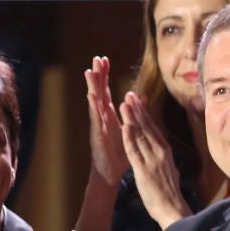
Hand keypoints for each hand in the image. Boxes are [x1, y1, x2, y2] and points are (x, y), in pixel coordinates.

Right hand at [84, 56, 127, 186]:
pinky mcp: (97, 135)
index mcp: (109, 114)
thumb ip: (132, 112)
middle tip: (96, 58)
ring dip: (92, 87)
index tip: (104, 59)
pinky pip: (95, 119)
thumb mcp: (128, 128)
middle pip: (99, 91)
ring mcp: (98, 125)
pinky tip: (91, 96)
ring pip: (94, 102)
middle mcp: (101, 117)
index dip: (105, 75)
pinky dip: (93, 107)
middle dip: (98, 75)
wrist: (110, 172)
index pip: (107, 90)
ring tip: (89, 72)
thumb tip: (140, 97)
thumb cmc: (118, 151)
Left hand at [121, 92, 187, 229]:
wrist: (172, 209)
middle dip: (137, 110)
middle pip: (147, 127)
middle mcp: (160, 152)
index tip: (138, 101)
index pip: (153, 128)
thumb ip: (163, 158)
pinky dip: (129, 138)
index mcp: (166, 152)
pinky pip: (134, 151)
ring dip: (131, 118)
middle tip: (129, 94)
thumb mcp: (170, 169)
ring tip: (124, 104)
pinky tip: (124, 126)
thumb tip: (162, 150)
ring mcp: (152, 160)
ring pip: (140, 135)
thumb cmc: (169, 193)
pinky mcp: (143, 170)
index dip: (145, 113)